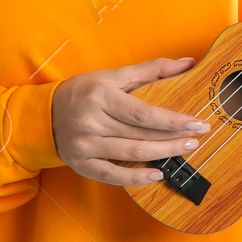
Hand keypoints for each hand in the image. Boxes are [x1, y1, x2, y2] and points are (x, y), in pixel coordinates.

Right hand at [52, 57, 211, 185]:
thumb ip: (150, 70)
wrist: (44, 115)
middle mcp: (91, 122)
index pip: (144, 113)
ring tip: (185, 151)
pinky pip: (113, 175)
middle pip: (141, 135)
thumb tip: (187, 62)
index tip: (198, 123)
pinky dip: (137, 178)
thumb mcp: (111, 76)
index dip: (173, 120)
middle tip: (198, 137)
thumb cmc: (82, 92)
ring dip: (163, 155)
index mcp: (100, 96)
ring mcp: (85, 146)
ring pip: (132, 155)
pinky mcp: (81, 164)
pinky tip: (157, 174)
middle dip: (174, 138)